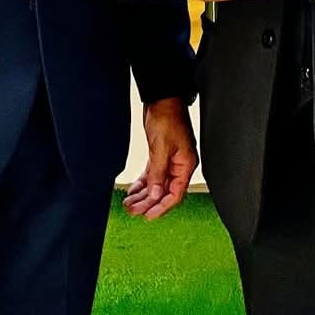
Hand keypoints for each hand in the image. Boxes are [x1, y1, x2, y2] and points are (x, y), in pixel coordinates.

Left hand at [125, 97, 197, 218]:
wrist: (162, 99)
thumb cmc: (167, 118)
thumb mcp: (161, 148)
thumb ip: (158, 173)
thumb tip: (155, 196)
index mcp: (185, 165)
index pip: (175, 194)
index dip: (161, 207)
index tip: (147, 216)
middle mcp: (179, 166)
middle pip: (164, 192)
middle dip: (148, 203)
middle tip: (132, 211)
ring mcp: (170, 161)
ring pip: (156, 185)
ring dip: (143, 195)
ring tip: (129, 204)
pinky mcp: (161, 155)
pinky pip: (152, 175)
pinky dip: (143, 184)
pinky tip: (133, 191)